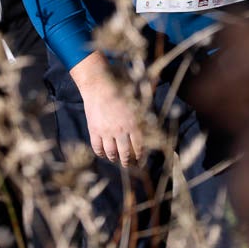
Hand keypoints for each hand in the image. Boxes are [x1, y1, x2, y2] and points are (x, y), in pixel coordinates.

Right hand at [70, 51, 143, 165]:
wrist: (99, 82)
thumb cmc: (120, 86)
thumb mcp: (137, 98)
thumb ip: (145, 109)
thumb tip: (154, 119)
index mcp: (134, 123)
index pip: (140, 148)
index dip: (141, 158)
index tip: (141, 162)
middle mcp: (121, 130)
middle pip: (125, 154)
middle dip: (128, 162)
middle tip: (129, 164)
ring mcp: (106, 132)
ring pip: (111, 153)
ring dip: (115, 159)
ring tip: (117, 160)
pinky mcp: (94, 130)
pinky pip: (97, 148)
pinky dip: (101, 153)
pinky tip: (104, 154)